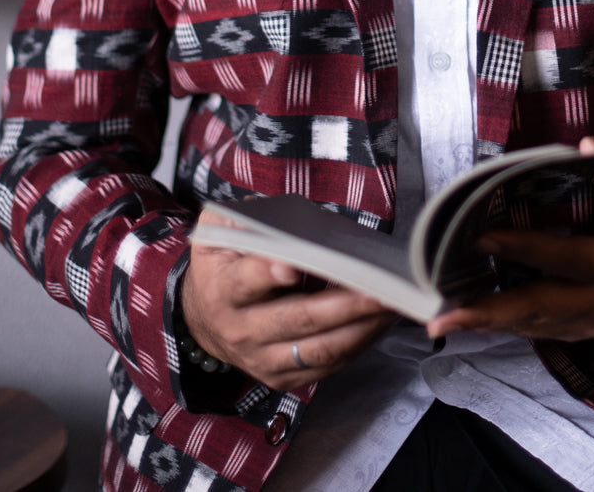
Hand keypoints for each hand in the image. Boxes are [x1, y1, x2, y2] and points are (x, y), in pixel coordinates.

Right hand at [183, 208, 396, 389]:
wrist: (202, 319)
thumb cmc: (222, 267)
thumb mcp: (218, 232)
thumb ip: (243, 219)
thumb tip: (280, 217)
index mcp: (224, 290)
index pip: (247, 281)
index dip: (269, 273)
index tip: (292, 264)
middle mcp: (242, 330)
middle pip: (298, 319)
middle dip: (343, 304)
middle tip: (378, 288)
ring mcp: (262, 359)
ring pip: (319, 349)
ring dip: (361, 329)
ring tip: (391, 306)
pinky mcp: (282, 376)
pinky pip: (326, 366)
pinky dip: (358, 345)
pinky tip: (378, 324)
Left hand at [426, 137, 593, 343]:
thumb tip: (588, 144)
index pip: (568, 258)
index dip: (526, 249)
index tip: (483, 237)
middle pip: (543, 307)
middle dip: (492, 311)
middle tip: (443, 314)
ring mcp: (589, 323)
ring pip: (533, 325)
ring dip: (485, 323)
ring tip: (440, 321)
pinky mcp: (575, 332)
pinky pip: (534, 329)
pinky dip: (499, 324)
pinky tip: (464, 317)